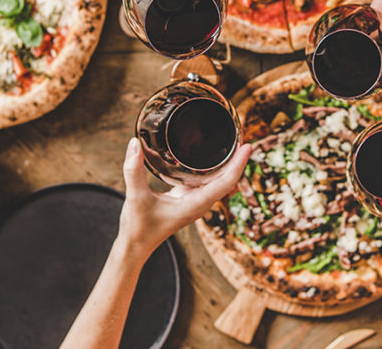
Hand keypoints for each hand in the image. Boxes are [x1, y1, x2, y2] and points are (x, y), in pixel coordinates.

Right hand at [117, 138, 251, 257]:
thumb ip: (133, 170)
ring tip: (232, 142)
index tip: (248, 146)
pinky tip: (208, 155)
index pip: (226, 182)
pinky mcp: (186, 198)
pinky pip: (205, 181)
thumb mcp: (136, 196)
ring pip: (217, 180)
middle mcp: (199, 203)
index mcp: (196, 205)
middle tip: (243, 136)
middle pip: (227, 180)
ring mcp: (194, 201)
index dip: (239, 164)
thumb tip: (134, 143)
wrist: (135, 245)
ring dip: (226, 163)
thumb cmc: (138, 227)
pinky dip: (211, 168)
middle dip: (237, 159)